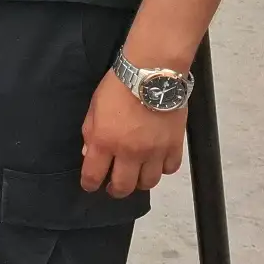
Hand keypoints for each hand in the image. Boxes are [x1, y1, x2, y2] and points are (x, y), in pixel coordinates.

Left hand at [80, 69, 187, 197]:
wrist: (152, 74)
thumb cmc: (118, 86)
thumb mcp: (94, 107)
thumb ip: (90, 132)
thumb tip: (89, 153)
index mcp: (104, 141)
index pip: (94, 175)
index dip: (90, 184)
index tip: (90, 185)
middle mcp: (129, 152)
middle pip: (123, 186)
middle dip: (116, 190)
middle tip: (114, 187)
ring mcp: (153, 151)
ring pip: (148, 182)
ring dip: (140, 182)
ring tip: (136, 175)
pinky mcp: (174, 146)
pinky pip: (169, 169)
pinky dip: (162, 169)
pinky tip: (157, 162)